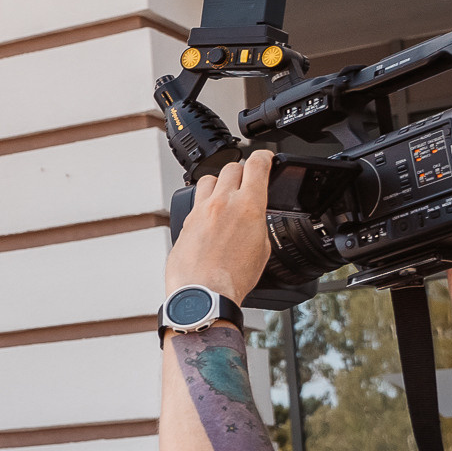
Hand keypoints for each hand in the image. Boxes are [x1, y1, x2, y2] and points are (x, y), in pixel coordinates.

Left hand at [163, 148, 272, 303]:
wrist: (203, 294)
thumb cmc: (232, 279)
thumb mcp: (262, 248)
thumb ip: (257, 223)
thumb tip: (252, 217)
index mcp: (248, 205)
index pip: (257, 164)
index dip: (264, 156)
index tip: (266, 157)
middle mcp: (221, 202)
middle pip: (232, 168)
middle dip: (242, 171)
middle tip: (247, 181)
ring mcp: (200, 210)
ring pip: (208, 179)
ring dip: (219, 183)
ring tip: (225, 197)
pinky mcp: (184, 222)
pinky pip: (195, 202)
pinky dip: (205, 204)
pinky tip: (209, 217)